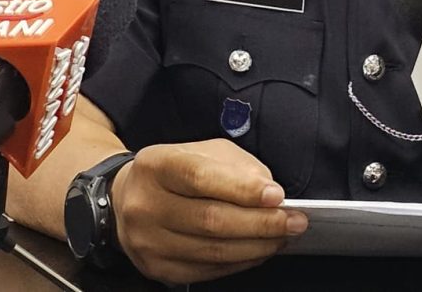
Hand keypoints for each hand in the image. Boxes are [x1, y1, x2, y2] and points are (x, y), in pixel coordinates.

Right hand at [111, 138, 307, 283]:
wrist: (126, 199)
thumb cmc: (173, 171)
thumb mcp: (201, 151)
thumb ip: (235, 165)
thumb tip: (268, 190)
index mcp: (156, 165)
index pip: (201, 178)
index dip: (242, 189)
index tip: (276, 196)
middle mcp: (146, 204)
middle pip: (211, 220)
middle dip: (261, 223)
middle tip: (295, 221)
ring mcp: (148, 241)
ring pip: (213, 251)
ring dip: (257, 246)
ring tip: (283, 236)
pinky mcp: (157, 269)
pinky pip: (208, 270)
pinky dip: (240, 262)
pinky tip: (258, 250)